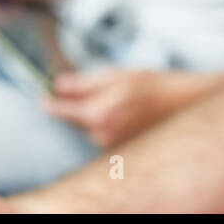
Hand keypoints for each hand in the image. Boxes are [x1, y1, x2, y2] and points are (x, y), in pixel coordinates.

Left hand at [44, 68, 177, 147]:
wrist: (180, 105)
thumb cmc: (150, 87)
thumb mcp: (114, 75)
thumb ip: (82, 83)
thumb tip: (58, 85)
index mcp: (97, 115)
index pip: (61, 112)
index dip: (50, 102)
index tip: (43, 96)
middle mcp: (100, 135)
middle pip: (74, 119)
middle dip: (77, 104)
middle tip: (94, 89)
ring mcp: (110, 145)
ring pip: (88, 125)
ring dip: (94, 112)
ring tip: (118, 98)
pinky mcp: (118, 148)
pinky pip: (102, 132)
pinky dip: (106, 120)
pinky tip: (125, 110)